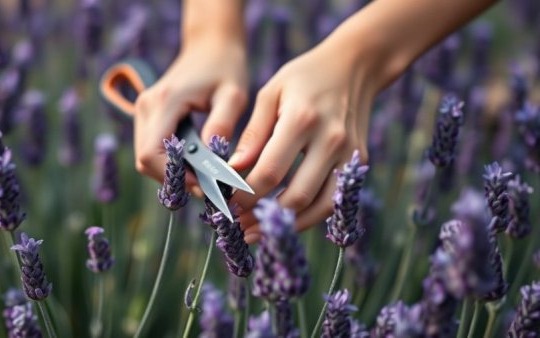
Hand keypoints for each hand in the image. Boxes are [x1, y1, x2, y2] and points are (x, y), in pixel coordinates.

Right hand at [133, 36, 247, 194]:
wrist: (211, 45)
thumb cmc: (226, 67)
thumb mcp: (233, 95)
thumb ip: (221, 126)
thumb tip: (213, 163)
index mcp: (165, 101)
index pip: (151, 154)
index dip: (175, 176)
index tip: (204, 185)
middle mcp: (146, 107)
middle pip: (145, 161)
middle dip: (175, 179)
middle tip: (208, 187)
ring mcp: (144, 111)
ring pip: (146, 159)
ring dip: (173, 172)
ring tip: (205, 176)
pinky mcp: (149, 115)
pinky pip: (152, 149)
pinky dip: (171, 162)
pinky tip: (196, 164)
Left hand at [229, 30, 390, 243]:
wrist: (354, 66)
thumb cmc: (304, 77)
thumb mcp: (270, 94)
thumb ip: (252, 134)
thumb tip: (232, 171)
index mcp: (302, 120)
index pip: (269, 172)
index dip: (243, 195)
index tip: (225, 203)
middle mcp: (330, 140)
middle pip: (295, 196)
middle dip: (261, 216)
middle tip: (237, 223)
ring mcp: (349, 154)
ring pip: (318, 207)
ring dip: (287, 225)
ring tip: (257, 231)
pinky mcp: (358, 162)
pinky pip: (333, 200)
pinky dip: (309, 216)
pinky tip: (286, 219)